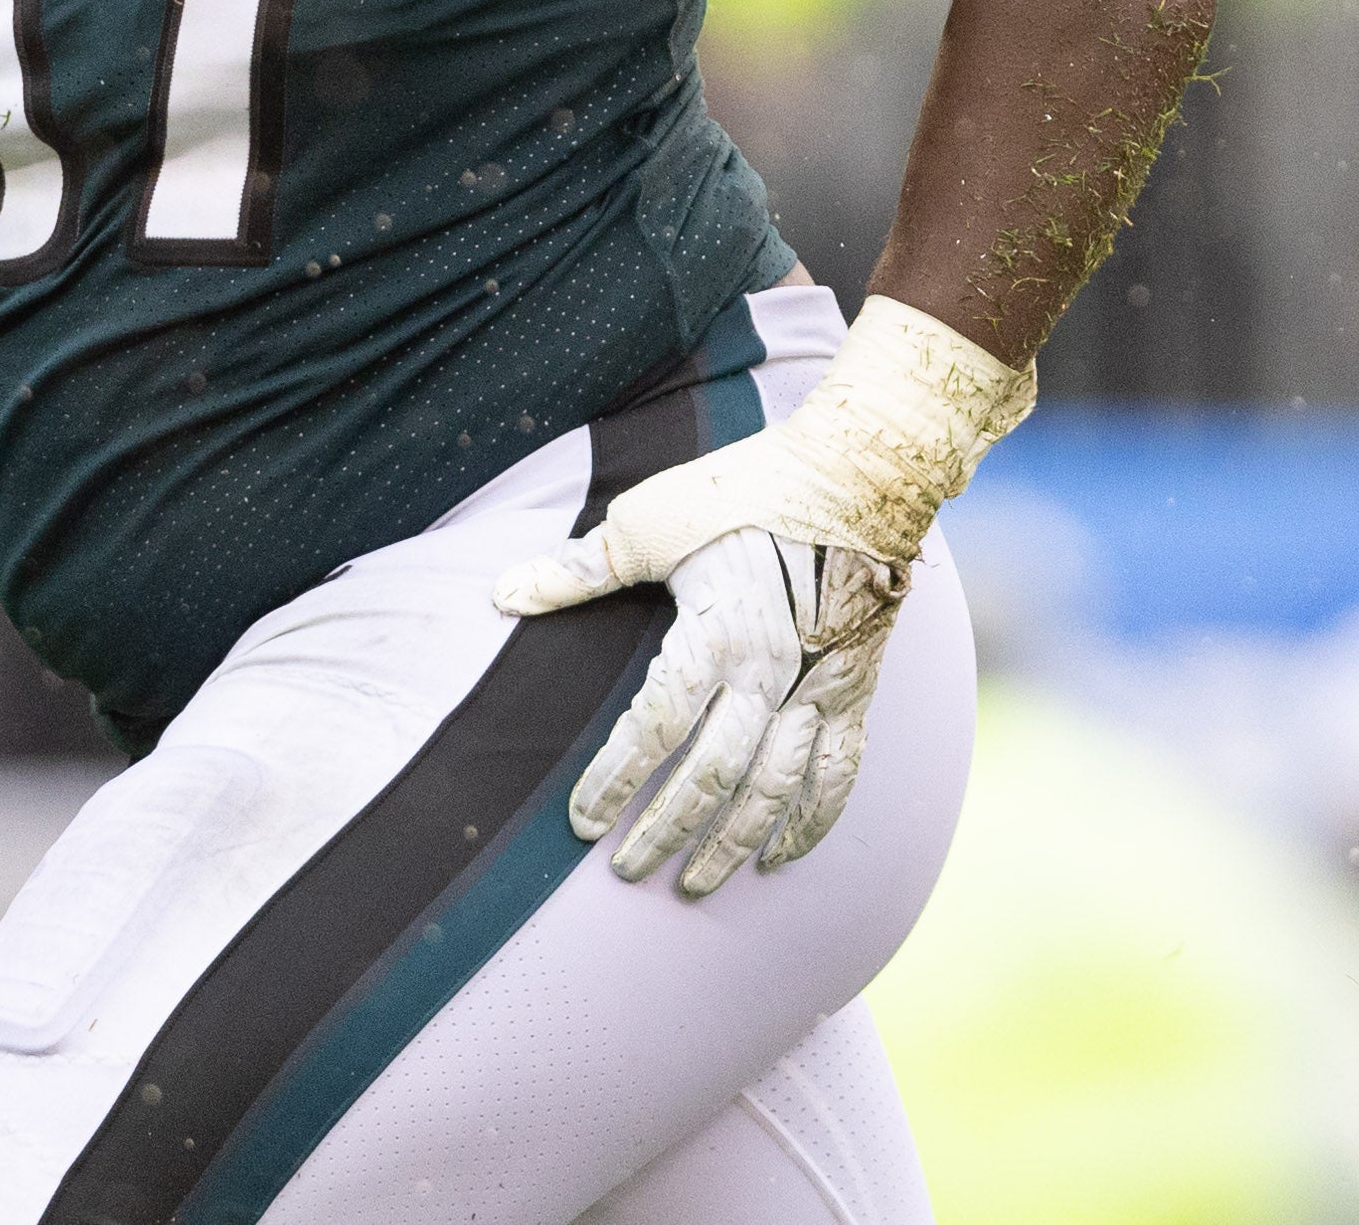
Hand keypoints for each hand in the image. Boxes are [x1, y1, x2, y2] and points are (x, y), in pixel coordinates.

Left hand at [494, 298, 1028, 894]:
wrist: (856, 475)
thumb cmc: (742, 489)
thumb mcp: (647, 520)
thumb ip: (578, 569)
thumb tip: (502, 593)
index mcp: (713, 634)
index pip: (653, 728)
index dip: (615, 779)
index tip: (580, 822)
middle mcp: (768, 673)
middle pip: (711, 775)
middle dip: (666, 830)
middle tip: (629, 873)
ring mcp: (818, 687)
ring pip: (772, 788)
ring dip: (732, 842)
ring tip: (695, 884)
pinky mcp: (854, 689)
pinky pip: (836, 773)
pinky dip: (809, 823)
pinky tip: (780, 858)